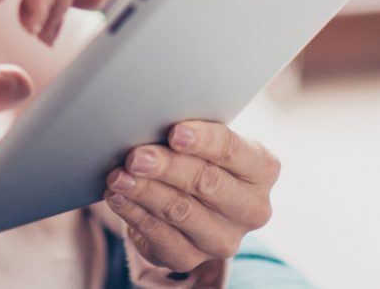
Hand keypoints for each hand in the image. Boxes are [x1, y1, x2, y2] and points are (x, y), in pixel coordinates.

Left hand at [105, 120, 280, 275]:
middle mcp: (251, 209)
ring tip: (118, 176)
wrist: (187, 201)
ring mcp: (223, 239)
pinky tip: (117, 197)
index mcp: (262, 170)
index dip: (203, 141)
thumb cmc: (196, 157)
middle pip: (206, 182)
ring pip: (180, 211)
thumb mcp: (203, 141)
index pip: (233, 151)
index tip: (174, 132)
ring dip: (145, 191)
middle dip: (167, 167)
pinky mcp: (190, 258)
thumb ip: (189, 133)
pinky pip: (158, 235)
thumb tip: (152, 121)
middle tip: (136, 157)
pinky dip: (133, 213)